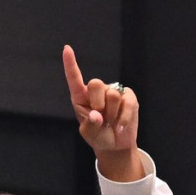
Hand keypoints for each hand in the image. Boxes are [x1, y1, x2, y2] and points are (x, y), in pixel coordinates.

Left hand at [62, 45, 143, 180]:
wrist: (116, 145)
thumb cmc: (99, 137)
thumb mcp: (89, 135)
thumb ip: (90, 126)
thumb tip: (97, 115)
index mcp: (81, 98)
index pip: (75, 79)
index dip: (71, 64)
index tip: (67, 49)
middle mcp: (97, 92)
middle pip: (95, 84)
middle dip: (98, 103)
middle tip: (101, 117)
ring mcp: (113, 92)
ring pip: (113, 95)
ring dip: (112, 114)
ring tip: (111, 122)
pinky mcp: (128, 96)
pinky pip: (127, 103)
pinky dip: (124, 118)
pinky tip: (120, 125)